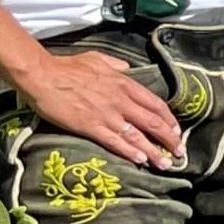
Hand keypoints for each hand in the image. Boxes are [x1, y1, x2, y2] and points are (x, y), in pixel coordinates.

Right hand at [14, 44, 183, 168]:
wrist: (43, 75)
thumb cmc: (67, 66)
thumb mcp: (98, 59)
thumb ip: (116, 65)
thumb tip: (127, 68)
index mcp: (124, 84)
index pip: (156, 104)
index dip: (169, 120)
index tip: (177, 131)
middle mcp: (121, 101)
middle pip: (153, 123)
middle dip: (169, 140)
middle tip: (180, 153)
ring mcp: (107, 115)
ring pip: (138, 136)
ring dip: (154, 152)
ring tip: (166, 164)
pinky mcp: (90, 127)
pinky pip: (115, 142)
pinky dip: (130, 152)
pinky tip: (140, 160)